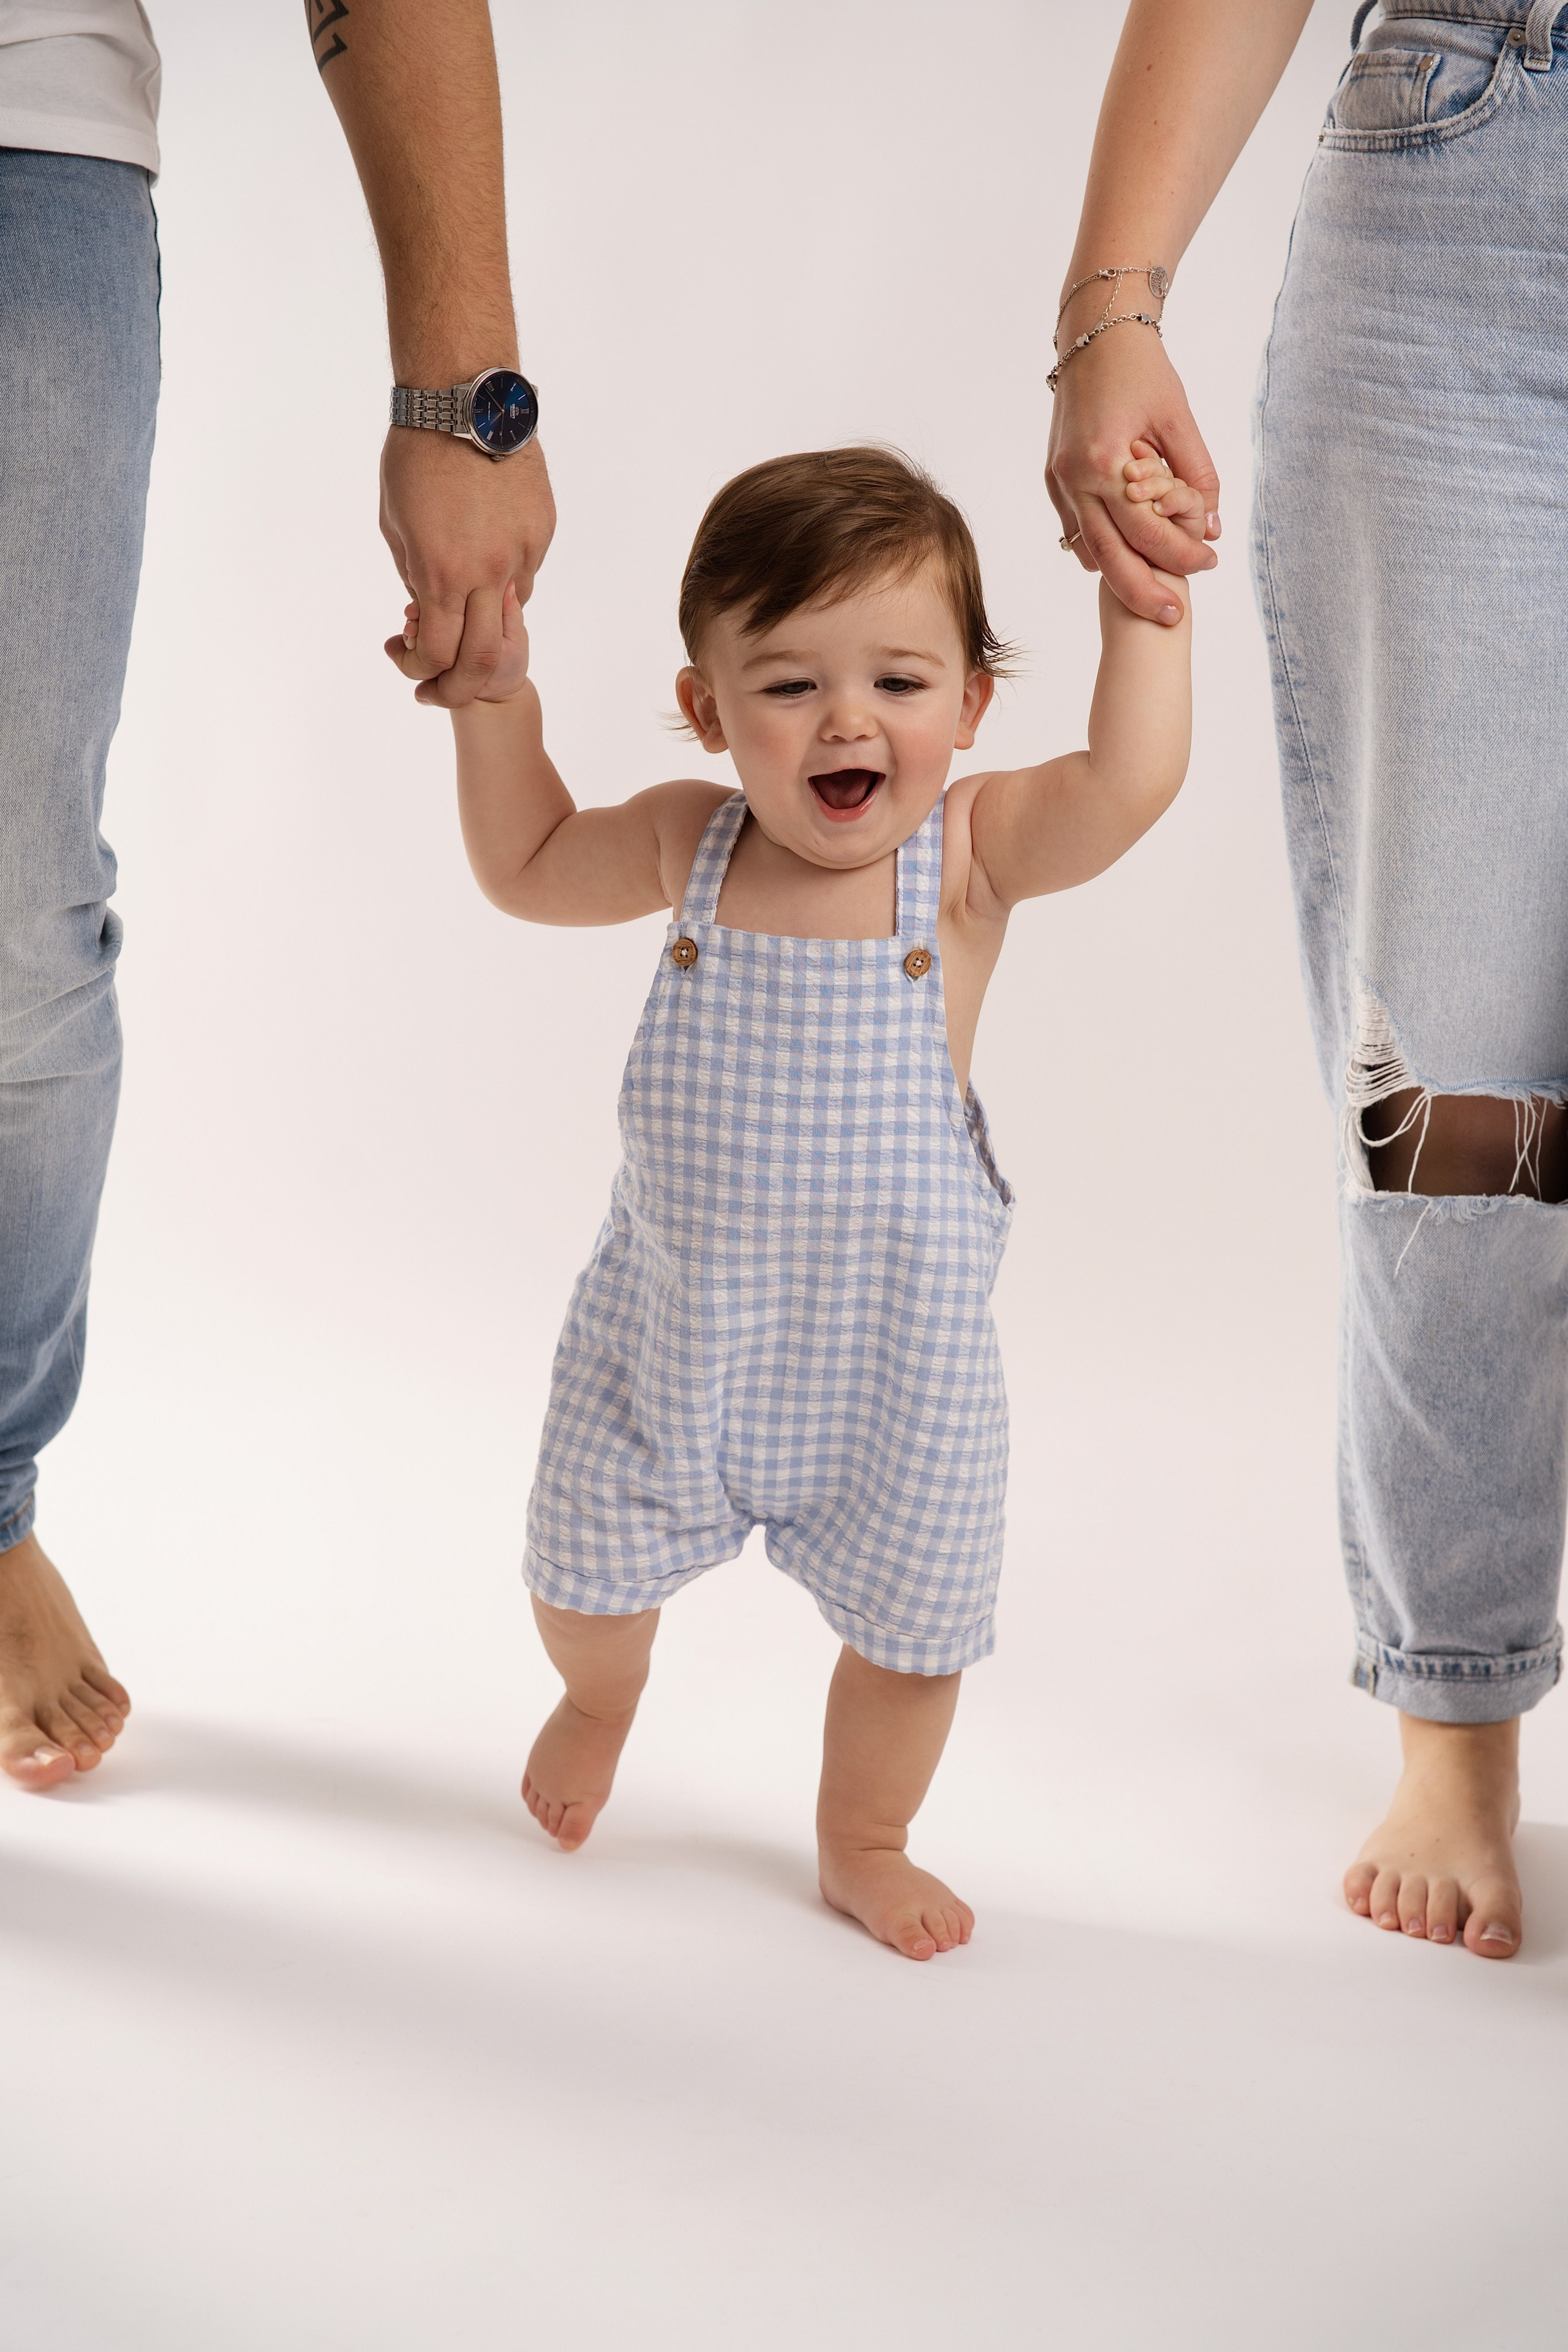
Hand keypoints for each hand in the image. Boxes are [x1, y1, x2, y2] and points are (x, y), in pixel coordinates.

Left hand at [380, 427, 555, 706]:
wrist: (464, 400)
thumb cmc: (415, 455)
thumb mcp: (395, 523)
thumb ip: (414, 574)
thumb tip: (428, 609)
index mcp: (441, 572)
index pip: (438, 652)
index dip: (420, 670)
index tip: (408, 662)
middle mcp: (487, 570)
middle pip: (484, 658)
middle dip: (460, 685)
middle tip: (442, 687)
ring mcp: (521, 551)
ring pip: (510, 611)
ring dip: (485, 615)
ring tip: (463, 584)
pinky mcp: (542, 530)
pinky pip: (525, 569)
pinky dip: (504, 573)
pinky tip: (486, 541)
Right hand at [1046, 324, 1218, 622]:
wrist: (1094, 335)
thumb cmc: (1142, 370)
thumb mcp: (1180, 418)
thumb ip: (1198, 474)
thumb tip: (1212, 527)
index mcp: (1105, 459)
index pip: (1147, 529)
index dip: (1182, 552)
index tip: (1211, 560)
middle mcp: (1074, 478)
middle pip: (1111, 558)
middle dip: (1145, 592)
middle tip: (1175, 616)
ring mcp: (1058, 482)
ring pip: (1088, 552)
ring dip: (1120, 575)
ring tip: (1155, 590)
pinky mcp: (1054, 480)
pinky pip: (1076, 532)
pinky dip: (1102, 550)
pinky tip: (1127, 557)